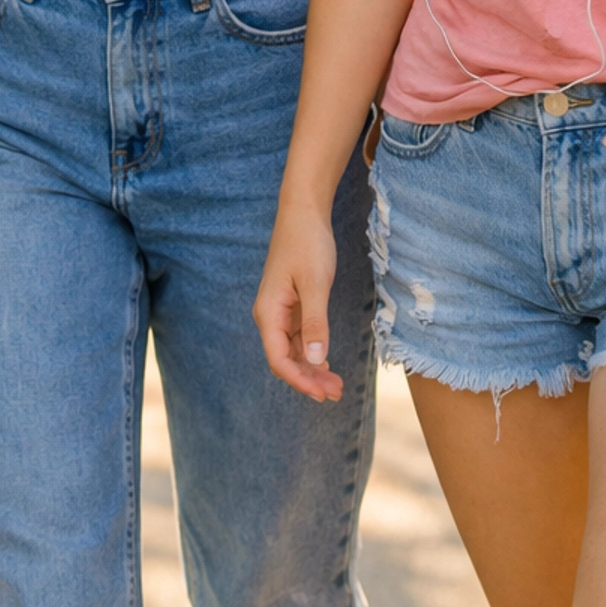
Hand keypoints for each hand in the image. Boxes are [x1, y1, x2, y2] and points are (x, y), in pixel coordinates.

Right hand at [253, 202, 342, 402]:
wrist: (304, 212)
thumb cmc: (307, 243)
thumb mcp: (315, 283)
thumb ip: (315, 323)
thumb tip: (315, 359)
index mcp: (269, 312)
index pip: (279, 360)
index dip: (300, 380)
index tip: (322, 394)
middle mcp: (270, 315)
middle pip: (285, 359)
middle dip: (308, 380)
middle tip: (336, 393)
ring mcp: (280, 311)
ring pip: (293, 351)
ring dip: (312, 369)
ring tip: (336, 385)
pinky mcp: (291, 305)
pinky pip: (298, 338)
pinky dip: (312, 353)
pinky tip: (327, 363)